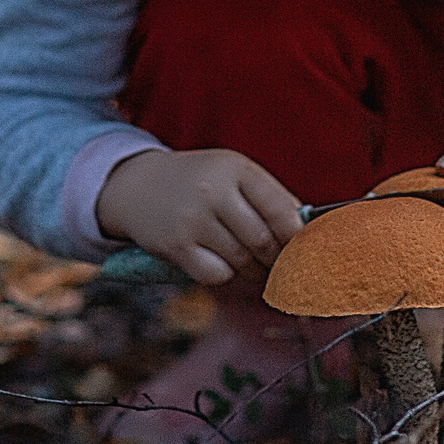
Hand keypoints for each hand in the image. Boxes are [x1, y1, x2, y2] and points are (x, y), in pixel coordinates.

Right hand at [95, 148, 301, 285]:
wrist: (137, 186)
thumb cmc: (196, 182)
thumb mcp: (231, 173)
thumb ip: (268, 198)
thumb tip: (307, 233)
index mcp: (235, 168)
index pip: (282, 210)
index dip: (298, 237)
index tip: (305, 250)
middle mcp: (213, 191)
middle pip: (264, 241)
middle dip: (278, 260)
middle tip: (283, 267)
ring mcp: (192, 220)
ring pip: (242, 261)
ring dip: (254, 270)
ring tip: (253, 265)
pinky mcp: (176, 246)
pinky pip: (217, 274)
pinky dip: (225, 274)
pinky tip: (221, 263)